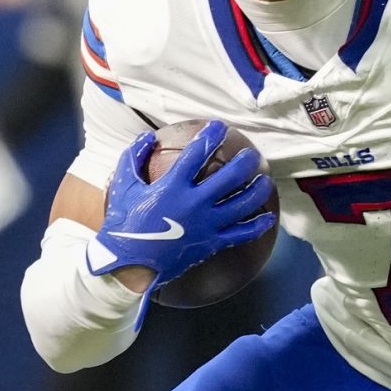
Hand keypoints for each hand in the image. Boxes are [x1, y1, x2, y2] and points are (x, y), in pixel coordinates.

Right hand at [86, 121, 274, 289]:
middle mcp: (194, 203)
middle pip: (229, 177)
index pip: (197, 153)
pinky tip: (268, 217)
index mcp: (172, 186)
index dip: (211, 136)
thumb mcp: (122, 185)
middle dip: (245, 162)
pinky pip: (241, 234)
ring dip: (257, 189)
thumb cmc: (124, 222)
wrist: (129, 263)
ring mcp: (206, 224)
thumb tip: (149, 137)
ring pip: (242, 203)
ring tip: (264, 179)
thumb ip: (134, 156)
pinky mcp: (211, 243)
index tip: (220, 127)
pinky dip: (257, 225)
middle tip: (251, 155)